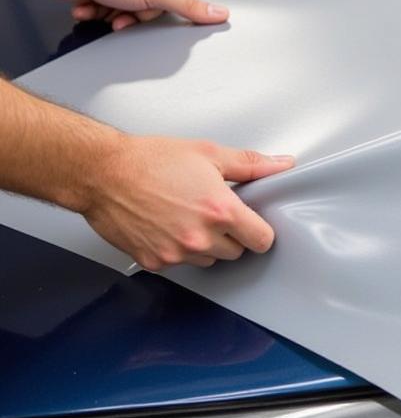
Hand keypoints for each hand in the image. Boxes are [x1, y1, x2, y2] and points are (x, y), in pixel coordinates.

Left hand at [48, 0, 228, 30]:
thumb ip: (189, 6)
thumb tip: (218, 13)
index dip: (162, 8)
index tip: (149, 7)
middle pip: (154, 5)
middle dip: (135, 14)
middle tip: (124, 10)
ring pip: (132, 9)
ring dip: (116, 14)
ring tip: (105, 8)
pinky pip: (113, 7)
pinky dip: (102, 11)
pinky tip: (93, 6)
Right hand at [83, 135, 294, 270]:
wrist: (102, 172)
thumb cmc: (150, 160)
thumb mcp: (208, 153)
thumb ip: (250, 164)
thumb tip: (281, 165)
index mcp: (220, 210)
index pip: (262, 240)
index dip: (259, 231)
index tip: (252, 223)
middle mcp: (200, 237)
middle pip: (236, 252)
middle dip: (231, 235)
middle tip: (212, 212)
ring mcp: (177, 253)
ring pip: (208, 260)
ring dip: (205, 244)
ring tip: (186, 215)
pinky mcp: (155, 262)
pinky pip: (180, 264)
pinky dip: (178, 249)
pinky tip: (167, 225)